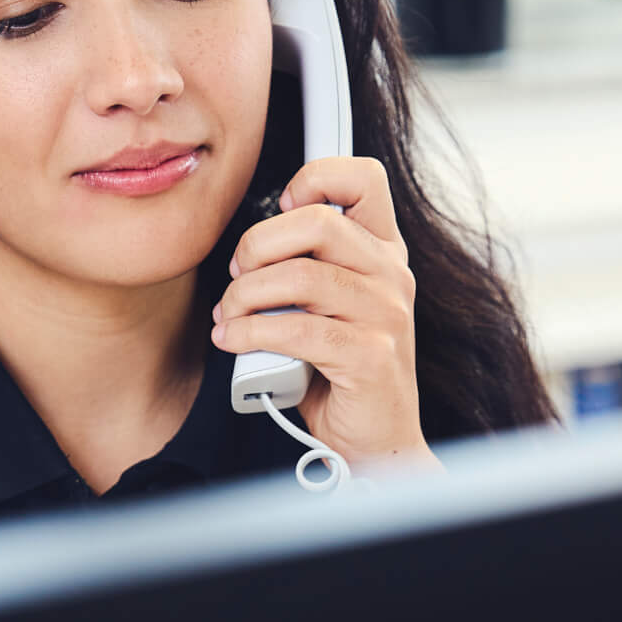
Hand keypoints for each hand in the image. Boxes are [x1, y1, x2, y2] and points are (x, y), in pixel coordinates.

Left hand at [212, 155, 439, 474]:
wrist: (376, 443)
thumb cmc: (342, 372)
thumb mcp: (331, 305)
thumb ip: (307, 267)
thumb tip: (247, 249)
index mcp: (384, 251)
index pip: (363, 177)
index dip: (314, 178)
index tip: (280, 209)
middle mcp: (392, 274)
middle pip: (317, 222)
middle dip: (257, 245)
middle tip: (237, 275)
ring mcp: (386, 314)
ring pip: (299, 276)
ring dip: (244, 296)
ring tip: (229, 316)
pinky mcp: (370, 356)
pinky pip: (295, 329)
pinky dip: (250, 332)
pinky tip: (233, 340)